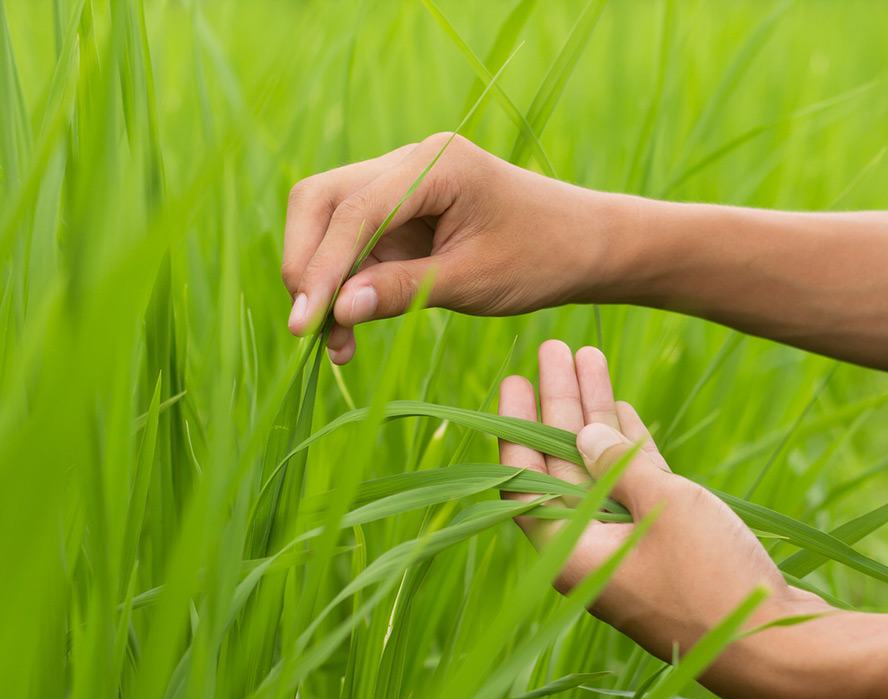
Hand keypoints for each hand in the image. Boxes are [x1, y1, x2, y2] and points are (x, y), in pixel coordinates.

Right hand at [281, 135, 619, 362]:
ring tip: (336, 346)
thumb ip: (404, 291)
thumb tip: (337, 310)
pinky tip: (349, 334)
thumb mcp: (474, 281)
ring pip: (329, 222)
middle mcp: (410, 162)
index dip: (321, 268)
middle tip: (310, 329)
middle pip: (323, 201)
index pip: (355, 210)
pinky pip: (353, 245)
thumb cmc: (541, 258)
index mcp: (436, 164)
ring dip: (321, 281)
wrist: (583, 246)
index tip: (303, 324)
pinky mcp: (399, 214)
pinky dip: (344, 287)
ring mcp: (401, 185)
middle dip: (306, 265)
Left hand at [497, 340, 831, 698]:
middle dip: (558, 406)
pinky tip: (623, 409)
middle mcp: (592, 552)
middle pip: (561, 467)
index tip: (514, 379)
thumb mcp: (665, 506)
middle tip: (552, 350)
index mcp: (571, 552)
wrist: (776, 645)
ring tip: (589, 357)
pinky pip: (637, 489)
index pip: (524, 481)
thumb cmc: (711, 577)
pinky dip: (631, 451)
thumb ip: (620, 464)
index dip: (516, 427)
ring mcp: (631, 550)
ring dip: (596, 417)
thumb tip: (586, 435)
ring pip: (601, 471)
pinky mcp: (670, 549)